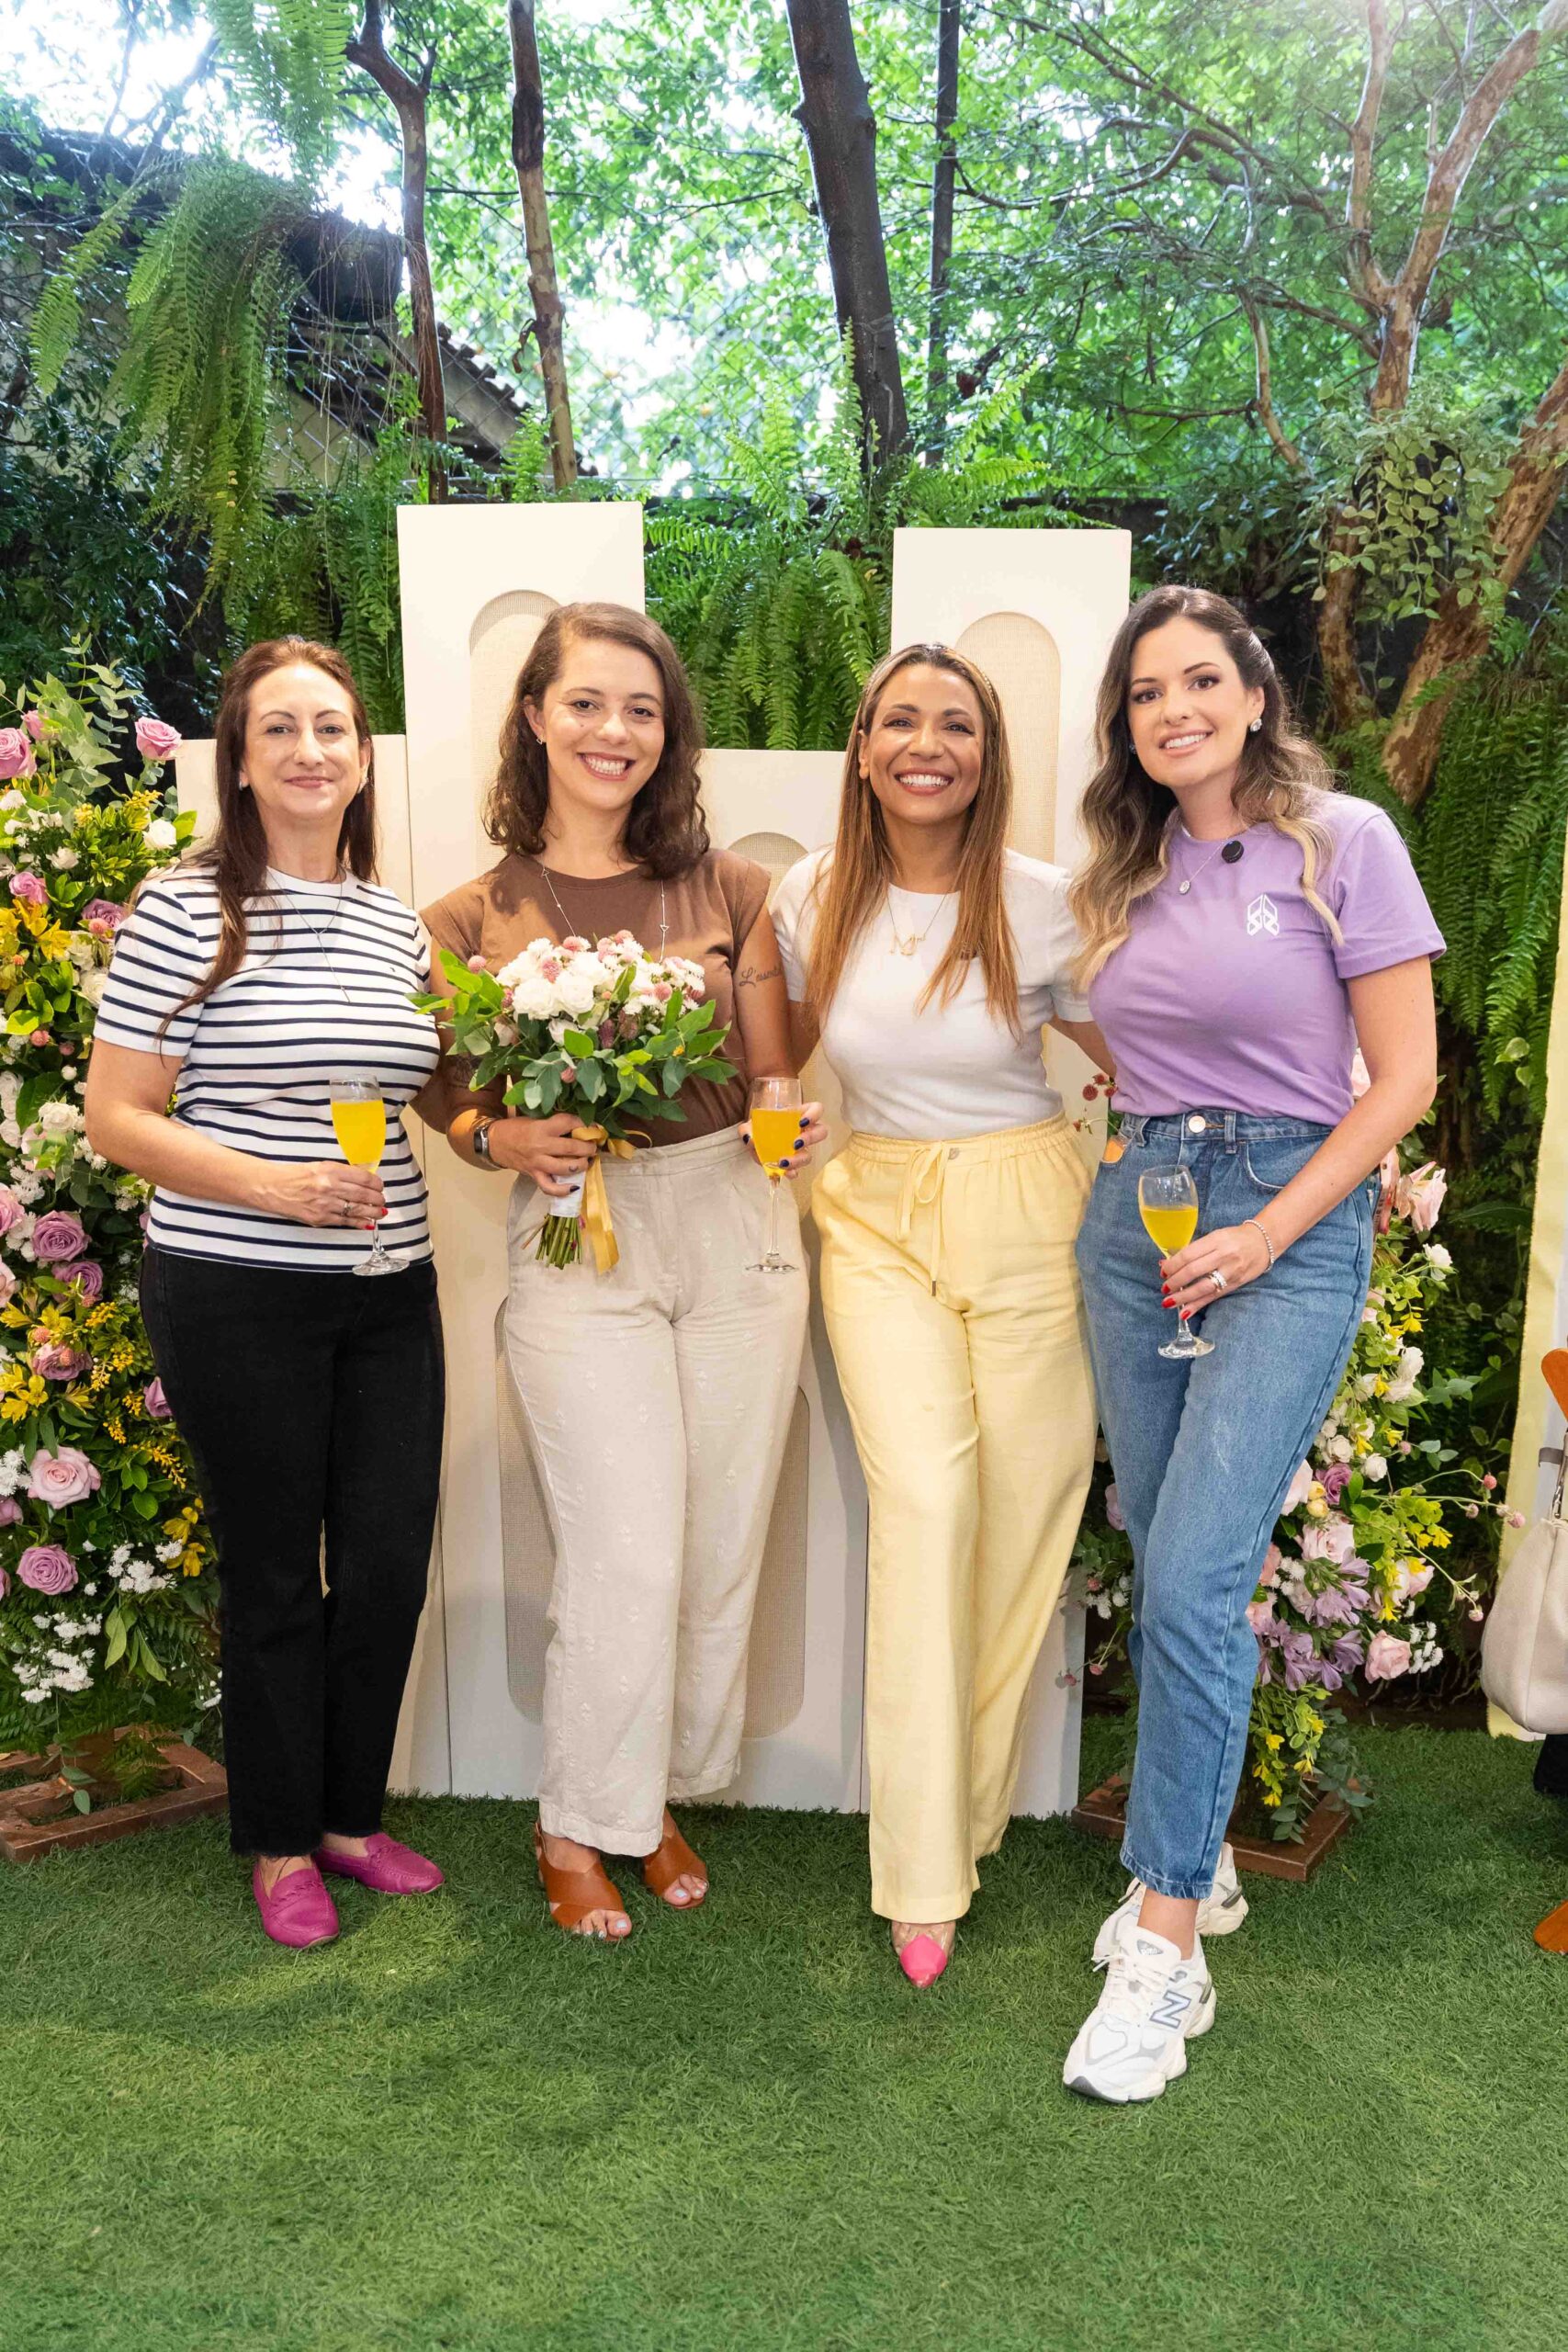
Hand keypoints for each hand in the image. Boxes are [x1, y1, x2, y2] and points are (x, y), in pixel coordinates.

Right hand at [259, 1161, 384, 1228]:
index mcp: (331, 1170)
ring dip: (373, 1212)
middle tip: (382, 1200)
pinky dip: (359, 1223)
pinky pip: (345, 1222)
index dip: (377, 1184)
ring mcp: (325, 1205)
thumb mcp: (320, 1166)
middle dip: (378, 1199)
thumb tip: (364, 1181)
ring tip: (381, 1212)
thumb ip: (341, 1173)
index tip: (380, 1186)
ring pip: (358, 1210)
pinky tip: (368, 1223)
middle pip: (364, 1195)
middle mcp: (330, 1187)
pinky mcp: (320, 1219)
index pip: (364, 1178)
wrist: (271, 1187)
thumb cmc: (295, 1175)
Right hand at [485, 1111, 597, 1196]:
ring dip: (581, 1165)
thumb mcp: (536, 1120)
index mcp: (542, 1128)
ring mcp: (537, 1163)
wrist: (495, 1142)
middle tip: (593, 1146)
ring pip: (565, 1168)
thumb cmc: (517, 1128)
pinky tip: (574, 1186)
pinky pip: (550, 1187)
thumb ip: (555, 1125)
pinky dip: (563, 1190)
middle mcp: (540, 1146)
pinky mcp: (534, 1175)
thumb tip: (580, 1129)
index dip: (583, 1124)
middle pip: (571, 1147)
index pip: (568, 1123)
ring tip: (586, 1161)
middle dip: (588, 1147)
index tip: (591, 1128)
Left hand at [739, 1099, 825, 1178]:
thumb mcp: (751, 1124)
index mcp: (797, 1115)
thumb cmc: (759, 1128)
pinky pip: (798, 1169)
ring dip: (798, 1159)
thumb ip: (747, 1128)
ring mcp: (800, 1149)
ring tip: (783, 1162)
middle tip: (796, 1144)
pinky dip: (792, 1172)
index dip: (814, 1114)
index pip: (816, 1109)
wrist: (754, 1143)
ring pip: (809, 1155)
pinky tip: (785, 1173)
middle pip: (821, 1132)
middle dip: (811, 1138)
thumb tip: (750, 1138)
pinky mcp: (793, 1164)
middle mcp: (804, 1131)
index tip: (802, 1122)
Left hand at [1160, 1220, 1272, 1314]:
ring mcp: (1231, 1271)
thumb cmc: (1235, 1238)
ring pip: (1203, 1287)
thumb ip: (1195, 1249)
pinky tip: (1185, 1312)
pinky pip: (1213, 1296)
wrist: (1264, 1242)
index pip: (1189, 1254)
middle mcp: (1224, 1255)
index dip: (1173, 1265)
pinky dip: (1198, 1305)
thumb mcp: (1215, 1236)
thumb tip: (1169, 1263)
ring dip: (1183, 1297)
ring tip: (1169, 1302)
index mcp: (1216, 1240)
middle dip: (1175, 1282)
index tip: (1163, 1271)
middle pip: (1194, 1271)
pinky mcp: (1236, 1284)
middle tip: (1164, 1288)